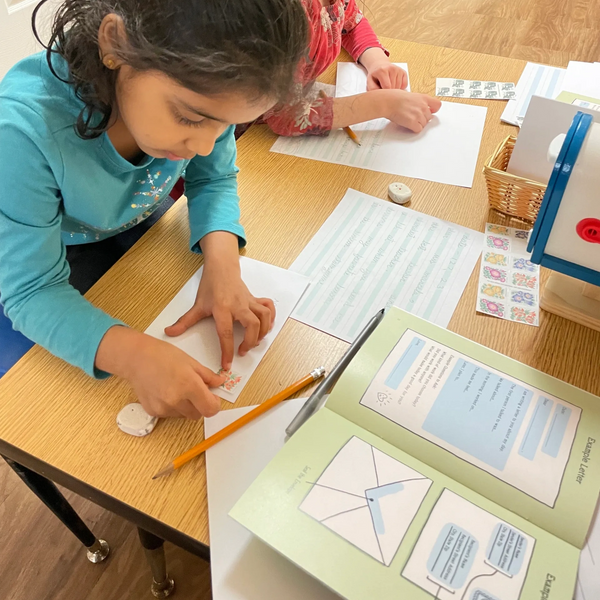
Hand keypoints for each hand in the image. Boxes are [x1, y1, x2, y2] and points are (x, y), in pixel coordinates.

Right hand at [96, 327, 224, 418]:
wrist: (136, 358)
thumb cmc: (163, 355)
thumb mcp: (191, 362)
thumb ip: (208, 376)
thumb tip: (220, 382)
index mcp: (189, 386)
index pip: (211, 409)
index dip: (214, 404)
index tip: (213, 398)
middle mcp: (176, 400)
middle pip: (198, 415)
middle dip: (200, 405)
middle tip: (194, 390)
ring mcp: (163, 408)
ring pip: (184, 415)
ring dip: (186, 406)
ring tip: (177, 388)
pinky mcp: (153, 412)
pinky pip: (170, 414)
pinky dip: (172, 407)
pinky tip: (165, 391)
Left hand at [164, 262, 275, 369]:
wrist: (221, 268)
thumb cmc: (210, 286)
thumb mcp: (197, 305)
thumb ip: (185, 322)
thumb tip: (169, 333)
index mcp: (222, 308)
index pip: (226, 333)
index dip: (227, 351)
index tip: (227, 364)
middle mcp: (238, 305)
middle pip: (252, 324)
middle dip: (250, 342)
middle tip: (243, 351)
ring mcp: (249, 301)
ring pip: (264, 316)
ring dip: (263, 331)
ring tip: (255, 341)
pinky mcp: (255, 299)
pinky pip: (268, 308)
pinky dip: (271, 318)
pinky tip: (266, 327)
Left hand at [358, 47, 407, 90]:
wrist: (380, 65)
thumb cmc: (375, 75)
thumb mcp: (369, 81)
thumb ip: (372, 89)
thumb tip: (380, 96)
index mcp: (382, 70)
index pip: (387, 86)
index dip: (385, 93)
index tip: (382, 94)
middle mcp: (392, 68)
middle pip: (393, 87)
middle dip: (389, 92)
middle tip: (384, 88)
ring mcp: (399, 70)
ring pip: (399, 87)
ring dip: (394, 90)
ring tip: (388, 85)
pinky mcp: (403, 72)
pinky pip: (404, 85)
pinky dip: (400, 88)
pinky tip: (394, 84)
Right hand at [381, 90, 441, 132]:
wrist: (388, 101)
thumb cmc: (395, 98)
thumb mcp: (411, 95)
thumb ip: (418, 102)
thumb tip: (420, 108)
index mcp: (423, 98)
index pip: (437, 105)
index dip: (433, 110)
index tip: (430, 112)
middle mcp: (423, 106)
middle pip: (429, 118)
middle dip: (422, 119)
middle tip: (413, 117)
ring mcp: (418, 114)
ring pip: (423, 125)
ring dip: (417, 124)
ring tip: (408, 119)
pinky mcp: (413, 122)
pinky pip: (418, 129)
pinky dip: (414, 129)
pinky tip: (408, 124)